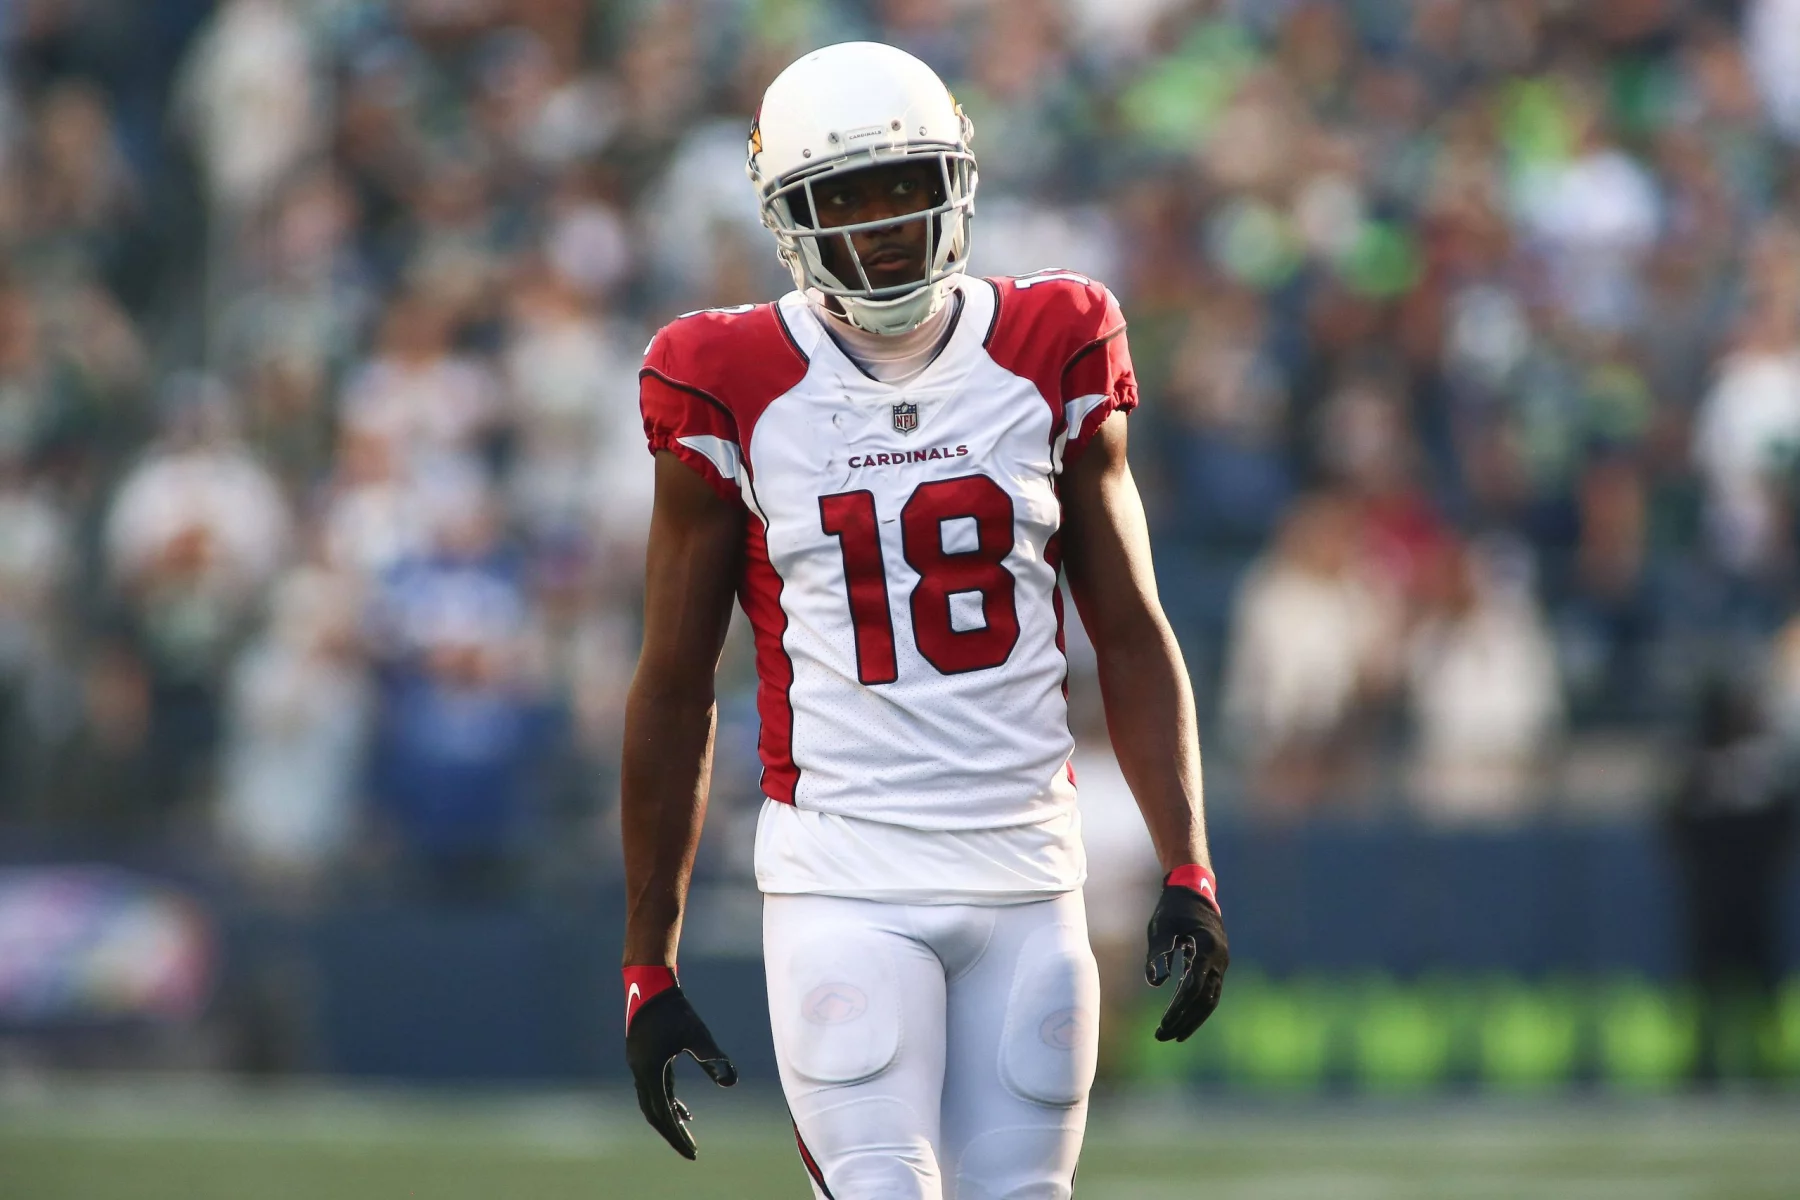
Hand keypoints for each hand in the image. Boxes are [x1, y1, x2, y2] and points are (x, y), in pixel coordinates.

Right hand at [625, 978, 737, 1157]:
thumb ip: (713, 1058)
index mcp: (649, 1070)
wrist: (651, 984)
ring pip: (652, 1102)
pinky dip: (667, 1101)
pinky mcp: (644, 1058)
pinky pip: (655, 1088)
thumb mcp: (696, 1034)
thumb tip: (732, 1082)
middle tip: (690, 1152)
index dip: (677, 1136)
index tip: (692, 1153)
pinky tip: (684, 1108)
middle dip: (672, 1134)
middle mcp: (639, 1071)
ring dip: (669, 1118)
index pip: (663, 1114)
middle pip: (654, 1114)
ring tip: (688, 1130)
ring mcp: (639, 1065)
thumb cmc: (674, 1008)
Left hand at [1144, 869, 1228, 1041]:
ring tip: (1172, 1036)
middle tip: (1163, 1036)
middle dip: (1184, 1021)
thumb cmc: (1174, 908)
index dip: (1179, 1008)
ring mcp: (1220, 964)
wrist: (1194, 891)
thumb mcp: (1161, 927)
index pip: (1194, 988)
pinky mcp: (1215, 965)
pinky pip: (1209, 993)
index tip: (1163, 1023)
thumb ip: (1158, 953)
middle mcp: (1218, 960)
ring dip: (1192, 1019)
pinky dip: (1196, 1008)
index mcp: (1207, 949)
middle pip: (1205, 1001)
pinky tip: (1181, 1018)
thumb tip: (1155, 983)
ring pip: (1210, 1001)